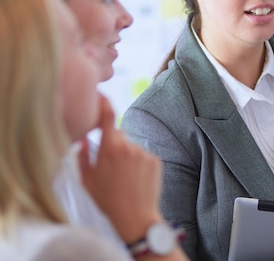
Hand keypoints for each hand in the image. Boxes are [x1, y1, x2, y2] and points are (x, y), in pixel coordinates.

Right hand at [78, 94, 163, 242]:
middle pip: (119, 135)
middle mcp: (129, 146)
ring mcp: (144, 152)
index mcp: (109, 148)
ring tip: (124, 178)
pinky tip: (136, 179)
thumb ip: (82, 155)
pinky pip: (144, 155)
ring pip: (132, 147)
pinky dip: (139, 163)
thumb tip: (80, 139)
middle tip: (110, 165)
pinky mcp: (156, 159)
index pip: (108, 117)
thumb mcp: (87, 179)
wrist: (135, 216)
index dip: (104, 104)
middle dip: (113, 144)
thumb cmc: (107, 199)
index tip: (101, 95)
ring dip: (127, 156)